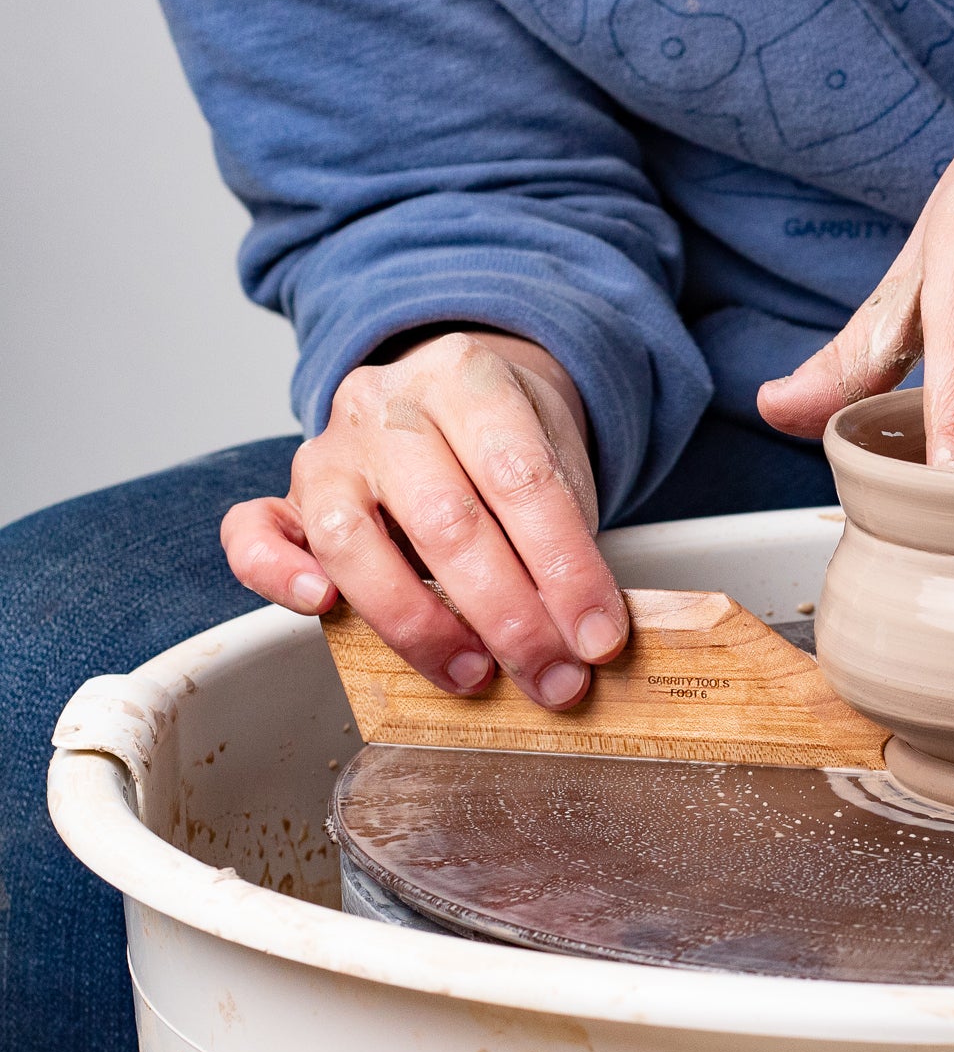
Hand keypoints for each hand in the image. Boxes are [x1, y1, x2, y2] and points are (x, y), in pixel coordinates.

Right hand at [221, 330, 625, 707]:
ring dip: (421, 625)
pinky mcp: (287, 493)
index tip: (601, 638)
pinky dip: (277, 576)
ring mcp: (330, 448)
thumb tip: (585, 635)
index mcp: (469, 375)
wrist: (458, 395)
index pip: (524, 480)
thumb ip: (565, 533)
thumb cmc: (509, 442)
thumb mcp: (558, 459)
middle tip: (554, 676)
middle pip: (445, 519)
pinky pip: (254, 531)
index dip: (568, 570)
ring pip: (351, 540)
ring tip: (476, 674)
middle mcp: (389, 405)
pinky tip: (322, 610)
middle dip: (510, 616)